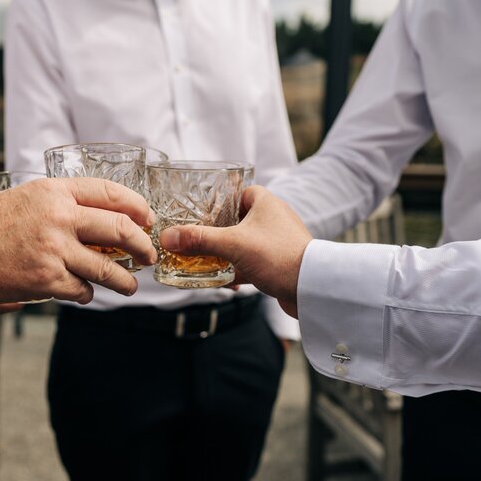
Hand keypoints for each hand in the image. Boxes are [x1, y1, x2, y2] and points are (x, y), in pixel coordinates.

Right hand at [0, 177, 157, 310]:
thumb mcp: (25, 200)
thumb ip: (60, 209)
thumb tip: (93, 233)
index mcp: (54, 191)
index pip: (111, 192)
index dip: (137, 207)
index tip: (148, 219)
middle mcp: (59, 216)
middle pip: (120, 229)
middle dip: (142, 246)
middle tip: (148, 255)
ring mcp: (55, 248)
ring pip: (108, 267)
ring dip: (125, 280)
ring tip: (129, 286)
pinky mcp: (46, 279)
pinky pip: (83, 290)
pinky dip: (88, 294)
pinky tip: (84, 293)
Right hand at [159, 186, 311, 317]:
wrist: (313, 288)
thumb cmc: (278, 256)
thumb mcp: (232, 244)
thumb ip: (199, 240)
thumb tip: (167, 237)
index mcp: (265, 203)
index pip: (239, 192)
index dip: (220, 201)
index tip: (201, 213)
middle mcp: (273, 219)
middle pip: (238, 221)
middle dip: (217, 233)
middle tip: (197, 241)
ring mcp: (278, 242)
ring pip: (244, 245)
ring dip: (226, 254)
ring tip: (205, 263)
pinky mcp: (280, 264)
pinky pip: (253, 264)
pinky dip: (239, 271)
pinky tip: (226, 283)